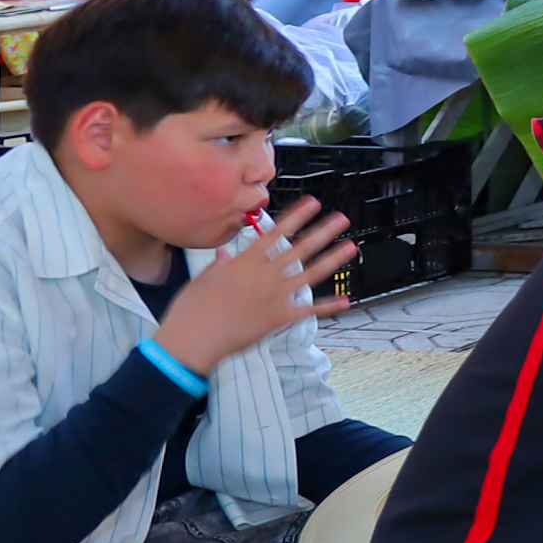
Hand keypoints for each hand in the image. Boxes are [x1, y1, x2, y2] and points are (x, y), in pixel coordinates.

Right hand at [151, 202, 358, 376]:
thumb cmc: (192, 310)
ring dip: (333, 259)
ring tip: (350, 247)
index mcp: (245, 262)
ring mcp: (275, 296)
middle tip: (342, 219)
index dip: (297, 217)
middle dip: (323, 232)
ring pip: (311, 274)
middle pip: (300, 249)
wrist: (193, 338)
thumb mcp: (203, 278)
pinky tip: (346, 301)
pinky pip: (309, 311)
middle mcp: (265, 275)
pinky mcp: (279, 318)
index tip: (313, 204)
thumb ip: (219, 264)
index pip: (276, 233)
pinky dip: (329, 307)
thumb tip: (225, 254)